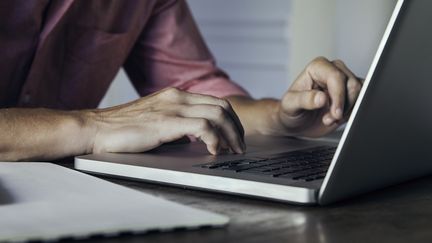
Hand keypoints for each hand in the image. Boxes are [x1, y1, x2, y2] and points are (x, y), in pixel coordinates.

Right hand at [84, 88, 245, 154]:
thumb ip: (176, 125)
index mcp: (175, 95)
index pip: (215, 102)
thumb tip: (195, 138)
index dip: (231, 120)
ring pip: (218, 114)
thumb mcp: (155, 121)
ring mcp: (172, 107)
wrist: (94, 129)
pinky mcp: (166, 122)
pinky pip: (203, 126)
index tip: (234, 137)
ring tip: (231, 151)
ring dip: (230, 135)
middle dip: (236, 128)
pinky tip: (213, 150)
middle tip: (238, 146)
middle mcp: (177, 97)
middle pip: (222, 106)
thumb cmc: (121, 129)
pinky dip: (214, 139)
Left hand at [277, 57, 362, 136]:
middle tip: (328, 119)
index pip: (336, 77)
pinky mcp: (351, 93)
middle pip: (352, 85)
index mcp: (317, 67)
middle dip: (342, 106)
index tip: (335, 113)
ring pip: (360, 92)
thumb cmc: (290, 110)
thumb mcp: (290, 105)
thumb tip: (321, 97)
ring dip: (347, 110)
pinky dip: (352, 112)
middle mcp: (333, 70)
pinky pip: (363, 100)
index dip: (338, 97)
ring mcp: (344, 81)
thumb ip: (304, 100)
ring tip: (330, 119)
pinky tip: (338, 119)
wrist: (296, 122)